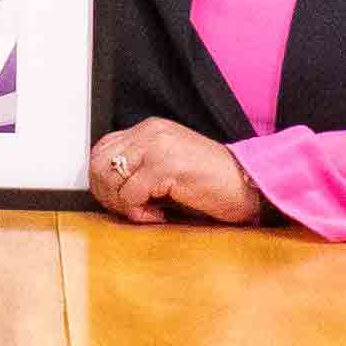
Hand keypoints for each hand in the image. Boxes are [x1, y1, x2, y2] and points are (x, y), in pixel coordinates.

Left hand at [84, 119, 261, 225]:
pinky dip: (139, 213)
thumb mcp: (168, 166)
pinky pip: (130, 196)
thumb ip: (140, 167)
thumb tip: (106, 187)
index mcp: (150, 129)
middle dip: (107, 194)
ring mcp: (158, 147)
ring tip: (147, 212)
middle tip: (130, 210)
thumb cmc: (211, 182)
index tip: (119, 201)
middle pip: (99, 163)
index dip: (103, 180)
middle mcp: (151, 132)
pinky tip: (159, 216)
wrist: (246, 185)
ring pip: (110, 179)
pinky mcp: (165, 166)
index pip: (102, 149)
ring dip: (123, 205)